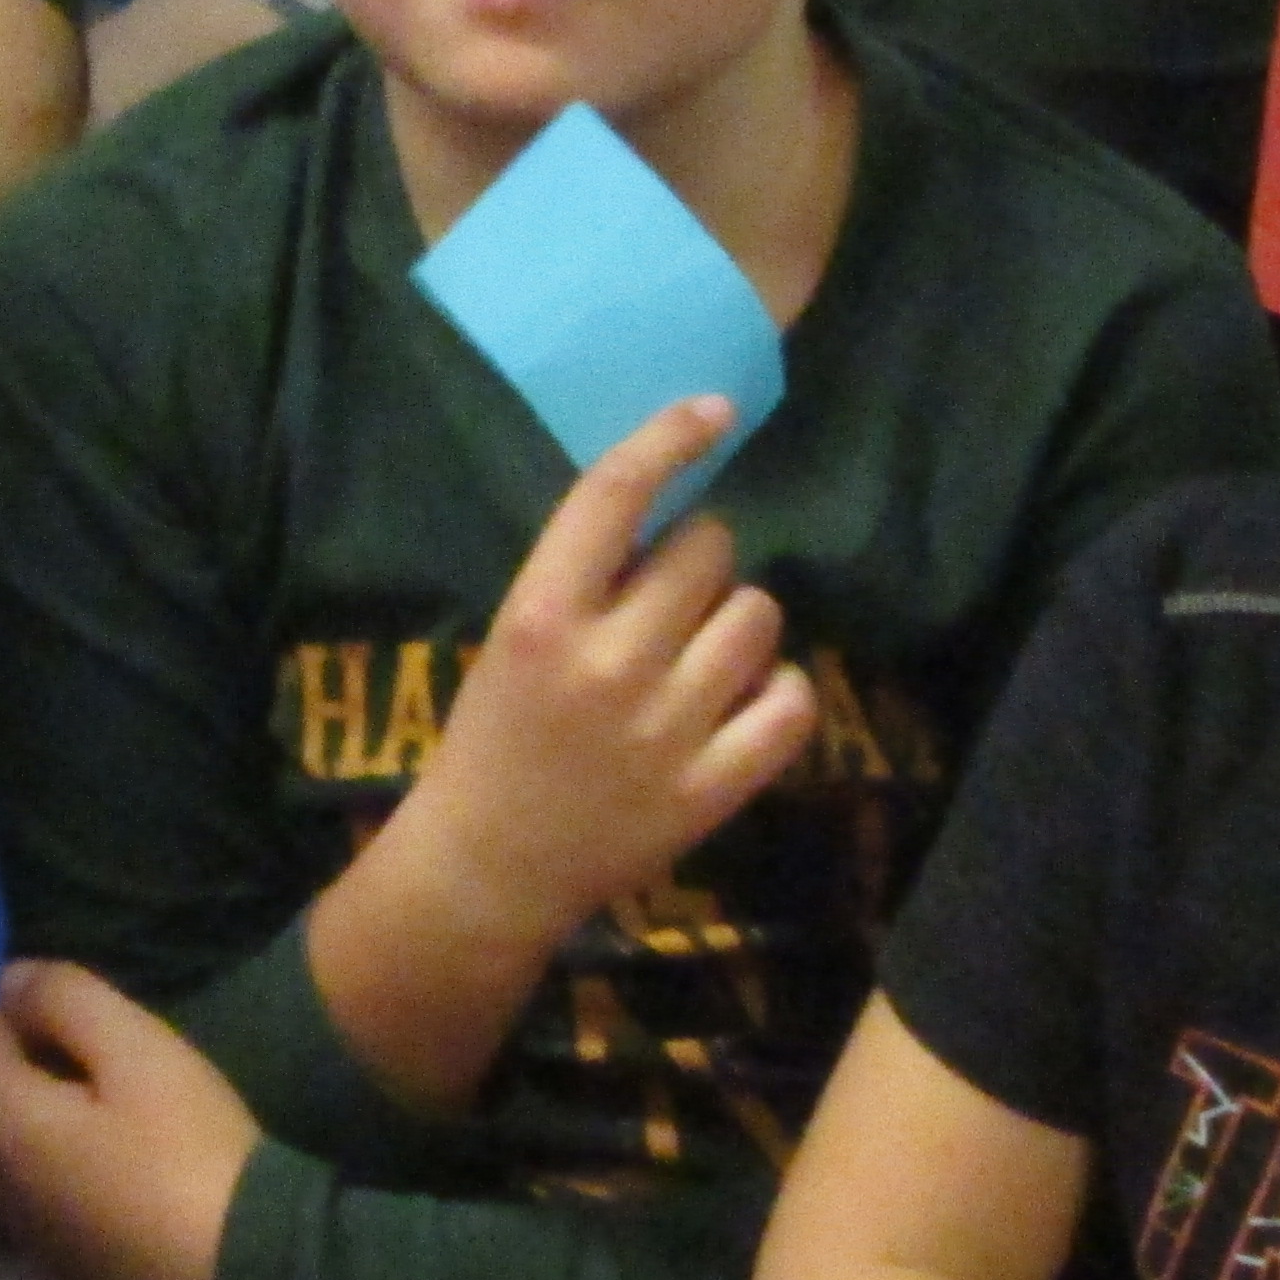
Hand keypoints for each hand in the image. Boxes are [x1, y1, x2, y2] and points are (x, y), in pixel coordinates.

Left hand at [0, 958, 259, 1279]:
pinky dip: (70, 1165)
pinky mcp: (62, 1264)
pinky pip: (44, 1188)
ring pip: (16, 1144)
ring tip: (130, 1116)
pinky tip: (132, 1169)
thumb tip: (7, 980)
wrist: (243, 1275)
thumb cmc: (188, 1149)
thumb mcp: (137, 1050)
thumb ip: (64, 1000)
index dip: (11, 1009)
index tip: (77, 1015)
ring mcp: (24, 1231)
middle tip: (117, 1065)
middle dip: (32, 1065)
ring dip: (53, 1118)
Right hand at [392, 399, 816, 940]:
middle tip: (670, 599)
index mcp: (541, 617)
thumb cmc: (493, 740)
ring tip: (704, 654)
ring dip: (739, 621)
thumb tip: (676, 510)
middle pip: (708, 550)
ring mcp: (667, 729)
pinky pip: (791, 702)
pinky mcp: (711, 787)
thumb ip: (584, 581)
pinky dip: (779, 691)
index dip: (671, 438)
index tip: (714, 409)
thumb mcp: (513, 639)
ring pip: (757, 616)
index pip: (614, 495)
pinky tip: (747, 701)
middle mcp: (608, 664)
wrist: (488, 870)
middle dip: (698, 560)